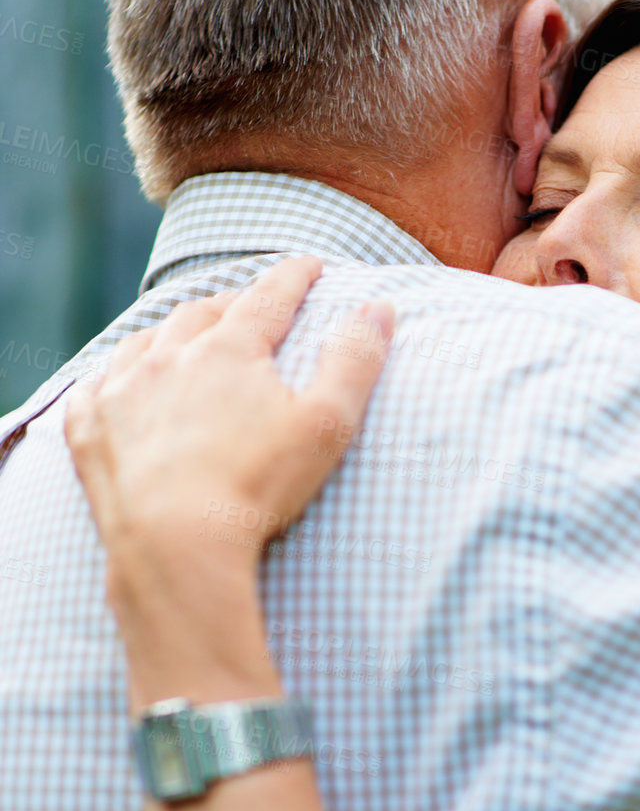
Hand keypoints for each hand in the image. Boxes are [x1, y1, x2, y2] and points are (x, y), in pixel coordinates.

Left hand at [66, 258, 394, 582]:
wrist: (174, 545)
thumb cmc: (258, 488)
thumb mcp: (327, 425)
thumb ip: (356, 361)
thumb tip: (379, 307)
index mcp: (228, 350)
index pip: (268, 297)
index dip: (293, 277)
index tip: (310, 265)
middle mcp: (168, 357)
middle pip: (201, 313)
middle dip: (230, 303)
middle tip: (248, 306)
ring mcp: (121, 392)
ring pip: (143, 342)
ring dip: (167, 334)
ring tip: (181, 338)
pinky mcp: (89, 431)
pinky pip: (93, 387)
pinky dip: (111, 377)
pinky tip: (116, 385)